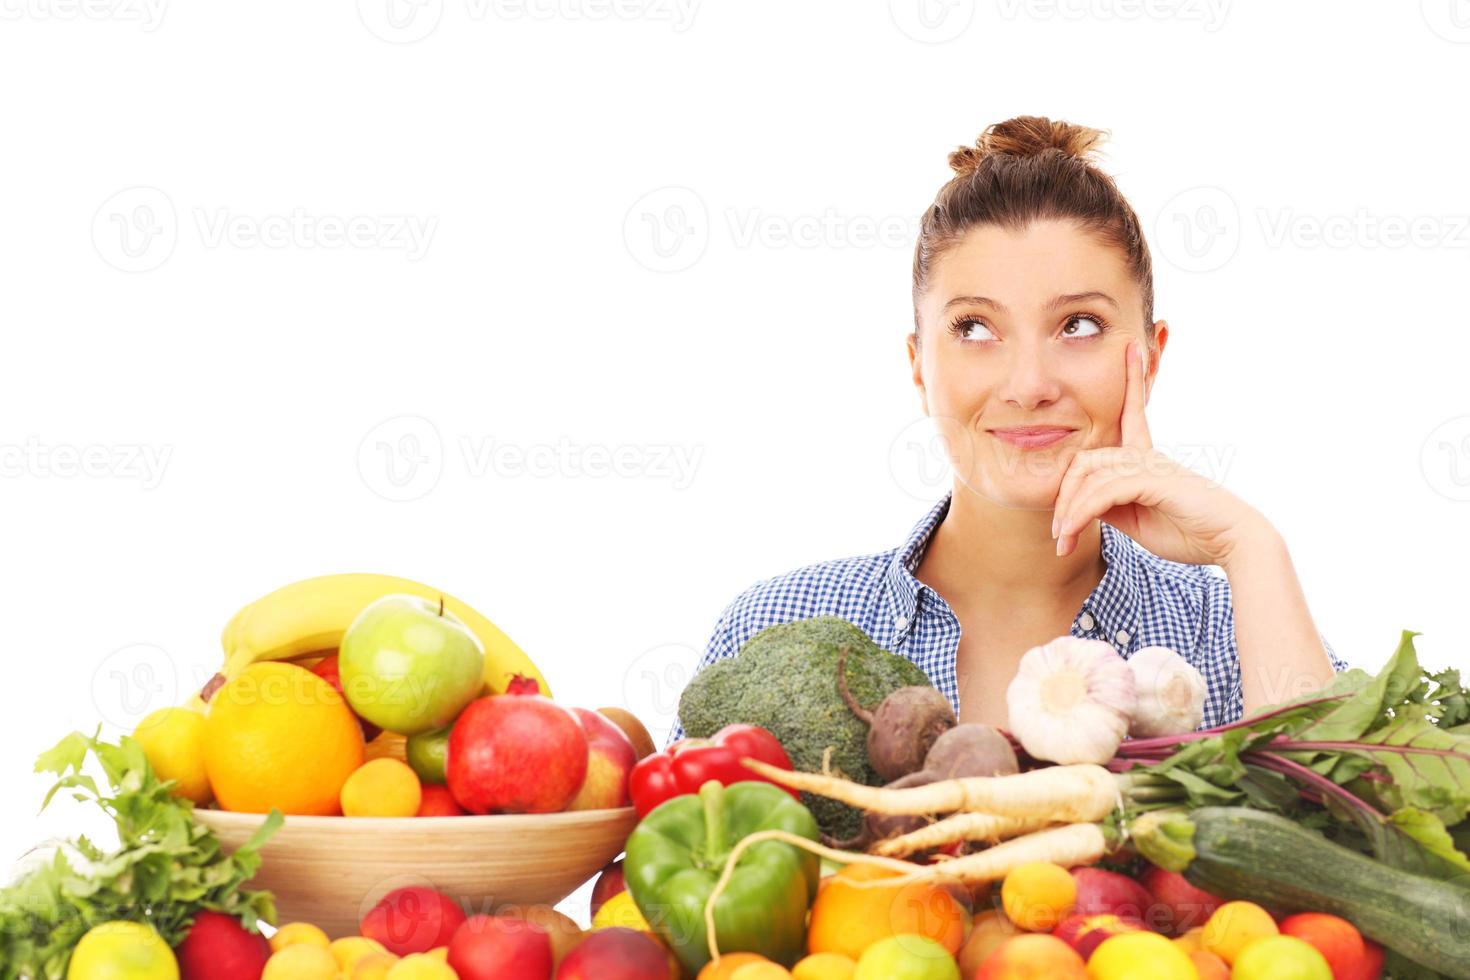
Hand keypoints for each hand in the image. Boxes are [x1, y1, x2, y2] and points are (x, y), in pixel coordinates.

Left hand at [1050, 340, 1268, 567]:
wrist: (1233, 543)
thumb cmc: (1189, 531)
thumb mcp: (1137, 519)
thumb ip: (1111, 505)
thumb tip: (1081, 503)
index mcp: (1148, 460)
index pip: (1133, 416)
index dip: (1133, 382)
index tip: (1135, 349)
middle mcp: (1148, 456)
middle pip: (1087, 459)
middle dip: (1064, 496)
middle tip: (1057, 533)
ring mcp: (1152, 465)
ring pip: (1090, 475)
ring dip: (1069, 511)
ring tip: (1061, 541)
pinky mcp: (1155, 479)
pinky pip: (1104, 490)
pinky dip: (1081, 512)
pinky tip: (1071, 532)